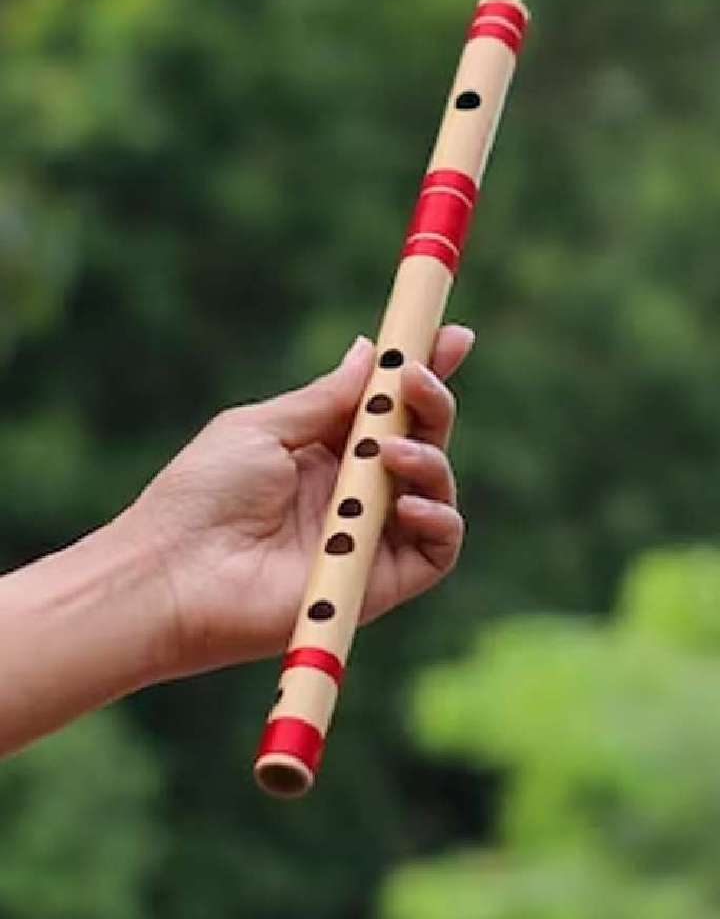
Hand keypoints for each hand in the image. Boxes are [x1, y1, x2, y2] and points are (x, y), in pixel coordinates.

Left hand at [125, 325, 473, 677]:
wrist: (175, 573)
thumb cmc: (202, 496)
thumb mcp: (263, 427)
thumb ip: (325, 398)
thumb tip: (369, 351)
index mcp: (324, 450)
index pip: (388, 408)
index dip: (424, 372)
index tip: (454, 335)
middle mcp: (352, 492)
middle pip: (420, 440)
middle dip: (432, 403)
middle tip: (418, 380)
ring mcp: (367, 536)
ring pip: (436, 490)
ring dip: (430, 459)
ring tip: (391, 454)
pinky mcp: (377, 583)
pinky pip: (437, 552)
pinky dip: (440, 521)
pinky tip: (409, 504)